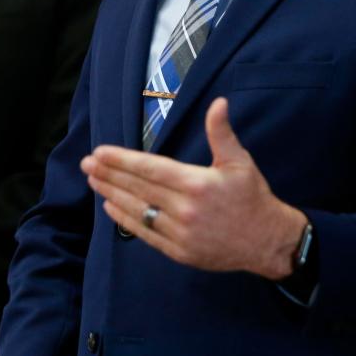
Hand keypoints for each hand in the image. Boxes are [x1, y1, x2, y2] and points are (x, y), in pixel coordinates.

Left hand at [80, 96, 306, 278]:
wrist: (268, 242)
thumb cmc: (252, 197)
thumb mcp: (239, 161)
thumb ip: (221, 133)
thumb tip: (218, 102)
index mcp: (198, 184)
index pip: (150, 169)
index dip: (122, 160)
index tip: (100, 152)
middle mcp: (186, 210)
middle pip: (138, 188)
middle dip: (109, 174)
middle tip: (86, 163)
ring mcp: (181, 234)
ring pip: (138, 210)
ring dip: (112, 194)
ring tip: (93, 181)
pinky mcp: (180, 252)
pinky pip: (146, 233)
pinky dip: (125, 220)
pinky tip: (110, 206)